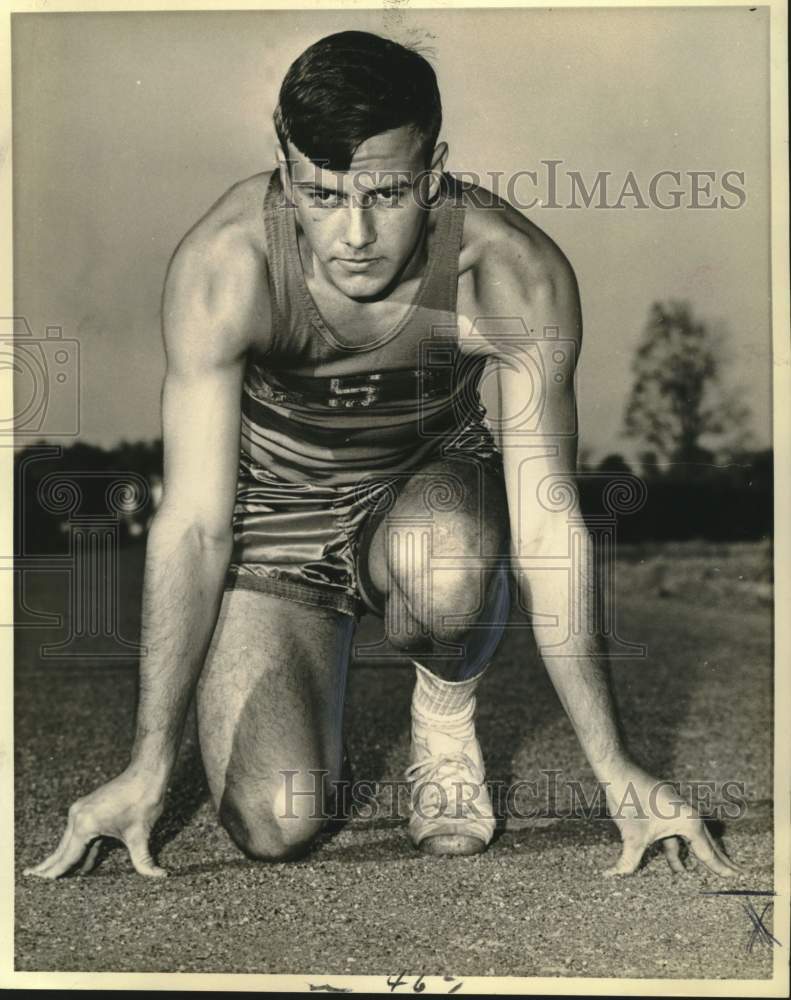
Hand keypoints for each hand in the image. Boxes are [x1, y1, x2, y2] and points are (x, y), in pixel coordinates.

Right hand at [23, 769, 166, 878]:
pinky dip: (80, 848)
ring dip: (66, 858)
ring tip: (52, 875)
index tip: (39, 885)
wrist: (147, 772)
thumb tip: (160, 876)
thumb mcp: (141, 834)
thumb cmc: (143, 800)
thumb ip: (144, 861)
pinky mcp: (90, 807)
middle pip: (62, 849)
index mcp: (84, 825)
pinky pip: (81, 833)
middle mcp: (77, 816)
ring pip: (71, 841)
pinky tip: (82, 863)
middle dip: (51, 866)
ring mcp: (82, 810)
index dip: (54, 874)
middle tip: (33, 880)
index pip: (66, 857)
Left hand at [600, 764, 740, 877]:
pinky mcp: (664, 809)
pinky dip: (676, 849)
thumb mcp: (632, 836)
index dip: (720, 867)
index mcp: (689, 821)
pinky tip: (676, 864)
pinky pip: (675, 834)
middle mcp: (687, 814)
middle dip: (717, 860)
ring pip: (689, 839)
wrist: (619, 772)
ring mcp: (676, 810)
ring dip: (694, 857)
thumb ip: (629, 860)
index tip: (736, 877)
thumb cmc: (630, 800)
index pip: (708, 851)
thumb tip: (615, 876)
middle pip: (706, 843)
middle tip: (735, 874)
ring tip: (704, 873)